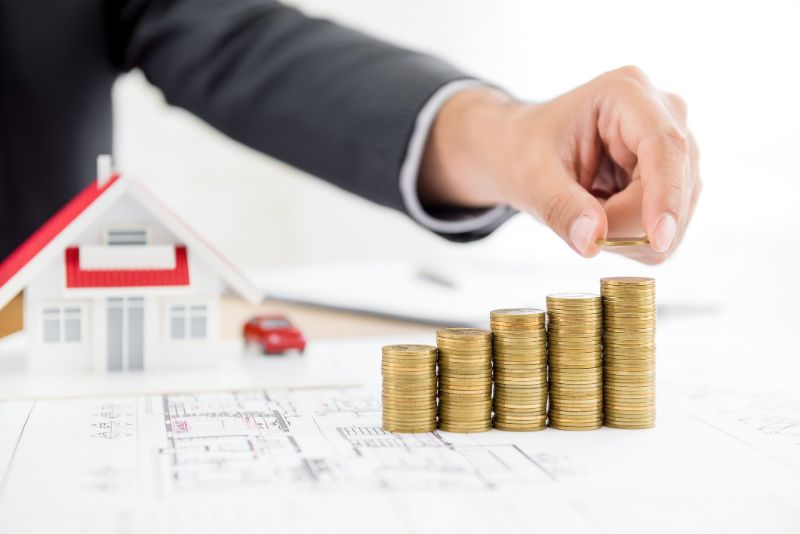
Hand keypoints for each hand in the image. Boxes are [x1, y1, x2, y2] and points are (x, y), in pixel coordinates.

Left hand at [419, 66, 700, 263]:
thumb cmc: (527, 152)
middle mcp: (664, 111)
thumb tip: (592, 242)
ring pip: (678, 211)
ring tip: (588, 209)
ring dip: (631, 232)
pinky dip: (636, 237)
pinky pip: (672, 225)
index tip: (659, 240)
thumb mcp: (533, 179)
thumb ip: (562, 209)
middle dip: (629, 222)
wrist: (526, 150)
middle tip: (579, 222)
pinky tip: (606, 216)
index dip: (667, 194)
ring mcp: (677, 144)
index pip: (663, 144)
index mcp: (625, 93)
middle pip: (673, 185)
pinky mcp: (678, 174)